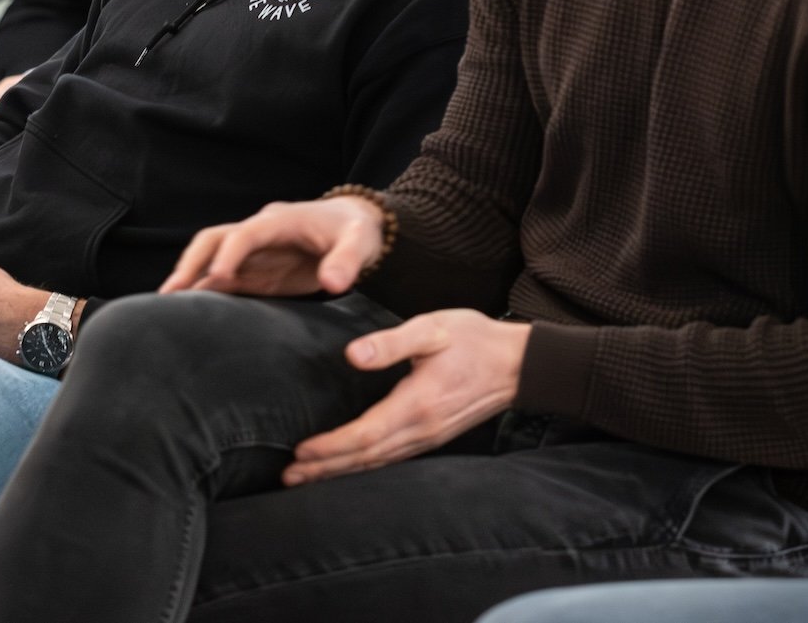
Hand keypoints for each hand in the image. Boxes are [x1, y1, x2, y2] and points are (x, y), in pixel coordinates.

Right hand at [160, 196, 385, 296]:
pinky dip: (204, 295)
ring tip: (165, 310)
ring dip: (190, 280)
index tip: (218, 277)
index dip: (230, 253)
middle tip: (171, 293)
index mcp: (279, 221)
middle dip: (191, 264)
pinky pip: (223, 282)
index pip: (244, 234)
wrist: (356, 229)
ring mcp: (254, 254)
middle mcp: (258, 234)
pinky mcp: (256, 273)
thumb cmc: (357, 232)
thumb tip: (332, 283)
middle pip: (212, 241)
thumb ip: (348, 261)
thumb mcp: (361, 242)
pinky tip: (189, 317)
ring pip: (210, 261)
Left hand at [283, 311, 528, 485]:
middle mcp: (422, 429)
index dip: (330, 447)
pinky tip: (350, 467)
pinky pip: (393, 459)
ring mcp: (430, 437)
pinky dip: (365, 466)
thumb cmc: (474, 340)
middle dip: (326, 469)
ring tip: (308, 477)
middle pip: (366, 458)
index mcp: (418, 404)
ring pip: (379, 463)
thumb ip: (391, 343)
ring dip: (341, 472)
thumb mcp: (432, 329)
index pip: (365, 436)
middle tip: (289, 477)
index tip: (300, 451)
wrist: (519, 364)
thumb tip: (353, 356)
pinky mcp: (434, 436)